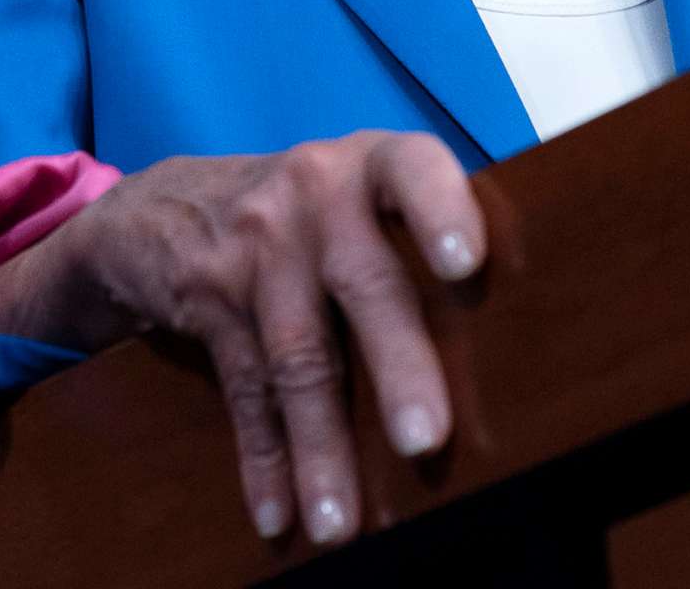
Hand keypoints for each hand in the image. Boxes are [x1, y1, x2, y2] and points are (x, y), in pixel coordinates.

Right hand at [0, 132, 483, 547]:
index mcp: (370, 167)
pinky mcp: (208, 299)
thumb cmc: (313, 214)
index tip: (467, 265)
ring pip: (297, 354)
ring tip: (343, 523)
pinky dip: (264, 458)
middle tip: (425, 440)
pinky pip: (244, 388)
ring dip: (322, 444)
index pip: (411, 171)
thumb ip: (425, 240)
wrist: (167, 207)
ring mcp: (255, 247)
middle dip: (396, 365)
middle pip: (362, 282)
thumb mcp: (363, 194)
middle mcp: (313, 195)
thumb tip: (522, 348)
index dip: (441, 211)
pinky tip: (279, 515)